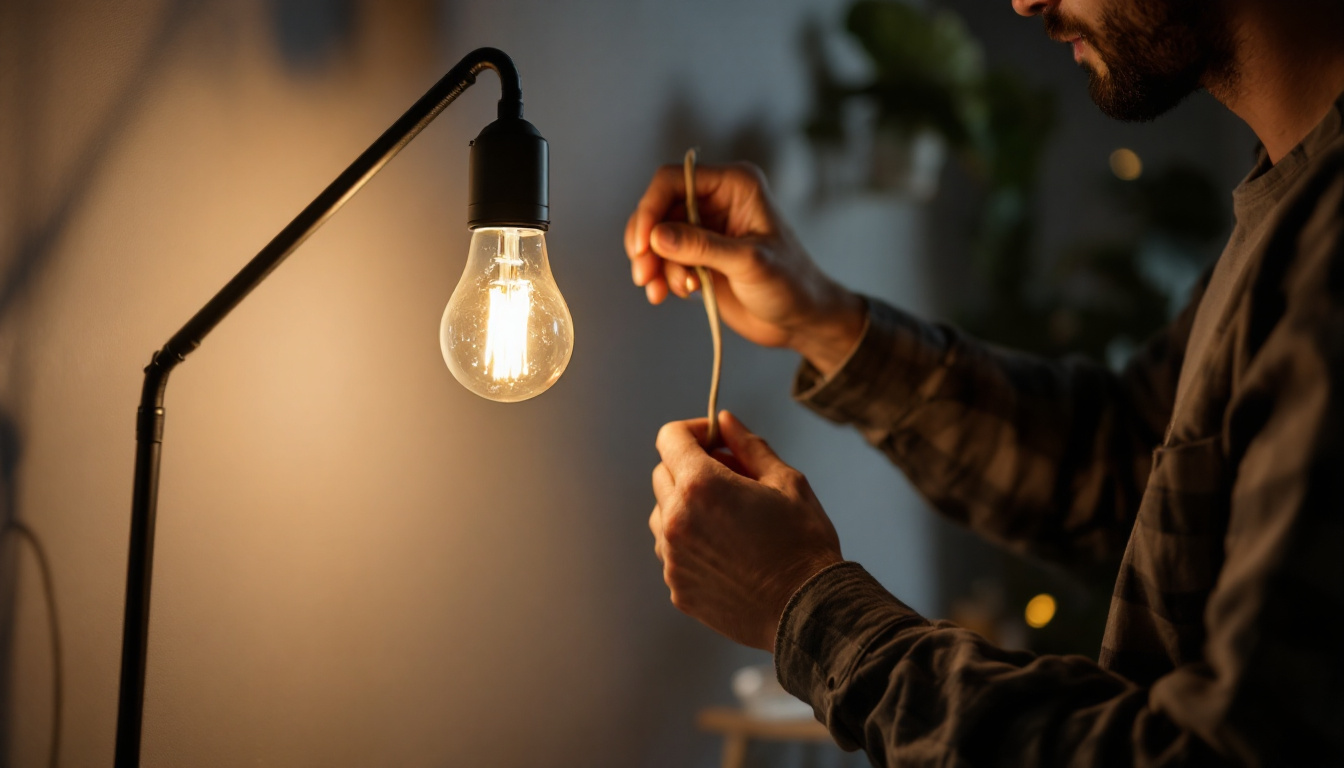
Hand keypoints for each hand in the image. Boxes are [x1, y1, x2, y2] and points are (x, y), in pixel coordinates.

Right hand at [625, 162, 865, 375]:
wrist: (801, 320)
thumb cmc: (792, 284)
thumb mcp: (748, 262)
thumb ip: (702, 247)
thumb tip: (657, 236)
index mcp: (734, 186)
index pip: (673, 180)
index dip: (651, 208)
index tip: (642, 244)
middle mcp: (716, 201)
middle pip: (659, 208)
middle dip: (647, 243)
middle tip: (644, 274)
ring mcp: (706, 230)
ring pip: (657, 237)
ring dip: (653, 264)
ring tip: (662, 291)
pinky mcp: (698, 256)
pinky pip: (664, 258)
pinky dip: (659, 276)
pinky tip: (666, 294)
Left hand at [649, 411, 843, 650]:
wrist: (807, 611)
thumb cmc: (803, 542)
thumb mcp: (786, 481)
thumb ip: (748, 446)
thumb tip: (724, 420)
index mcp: (702, 486)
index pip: (669, 437)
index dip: (693, 431)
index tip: (716, 440)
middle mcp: (676, 519)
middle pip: (663, 473)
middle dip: (692, 467)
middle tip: (733, 479)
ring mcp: (673, 557)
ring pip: (662, 513)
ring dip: (686, 506)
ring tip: (729, 519)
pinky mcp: (677, 586)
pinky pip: (672, 551)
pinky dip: (690, 542)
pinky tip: (727, 552)